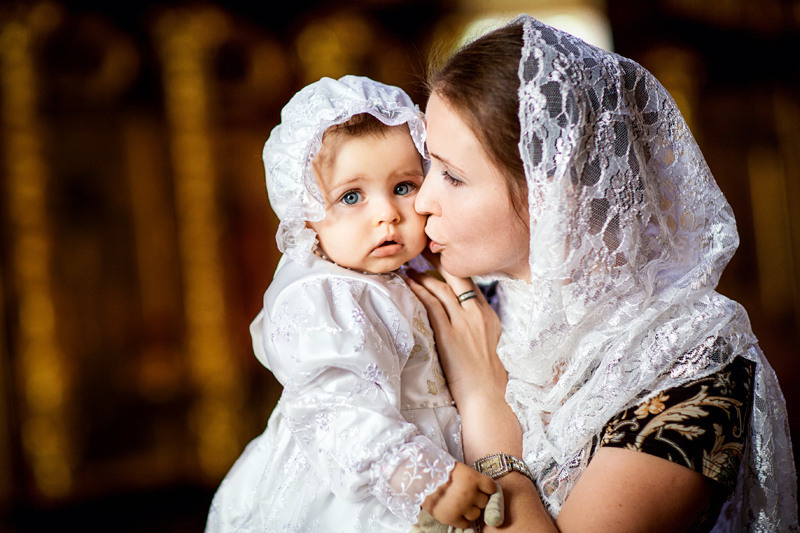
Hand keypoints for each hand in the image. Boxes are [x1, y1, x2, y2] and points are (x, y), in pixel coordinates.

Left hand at [405, 254, 504, 410]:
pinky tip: (407, 283)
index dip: (453, 268)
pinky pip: (431, 305)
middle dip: (438, 260)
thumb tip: (463, 321)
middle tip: (422, 250)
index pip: (469, 283)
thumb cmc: (485, 377)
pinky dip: (418, 291)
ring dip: (422, 275)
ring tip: (409, 267)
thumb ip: (478, 328)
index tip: (439, 257)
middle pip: (457, 277)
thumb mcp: (489, 345)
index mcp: (489, 315)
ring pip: (441, 288)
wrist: (485, 396)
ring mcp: (464, 323)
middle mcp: (478, 314)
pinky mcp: (449, 334)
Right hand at [413, 477, 503, 532]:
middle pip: (484, 501)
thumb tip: (485, 492)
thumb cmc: (440, 471)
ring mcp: (461, 507)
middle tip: (466, 494)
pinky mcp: (451, 518)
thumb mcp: (460, 469)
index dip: (486, 488)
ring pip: (476, 514)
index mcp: (472, 478)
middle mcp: (469, 493)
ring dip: (470, 510)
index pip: (491, 487)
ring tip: (459, 503)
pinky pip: (466, 524)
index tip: (481, 488)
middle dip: (477, 499)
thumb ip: (473, 480)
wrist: (419, 478)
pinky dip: (462, 520)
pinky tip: (456, 511)